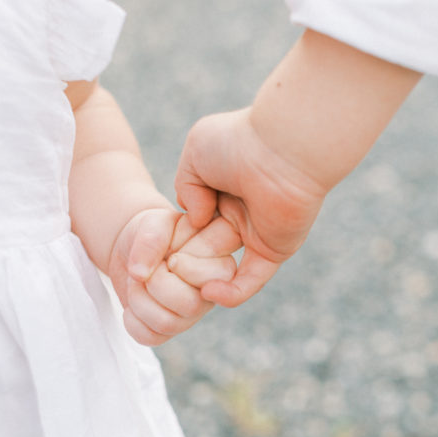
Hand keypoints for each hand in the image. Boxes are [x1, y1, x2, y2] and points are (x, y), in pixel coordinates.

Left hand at [109, 208, 238, 345]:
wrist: (134, 249)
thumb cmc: (154, 233)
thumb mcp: (154, 223)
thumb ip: (153, 238)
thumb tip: (140, 274)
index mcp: (221, 265)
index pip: (213, 279)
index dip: (183, 267)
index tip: (171, 255)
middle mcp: (213, 293)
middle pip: (190, 305)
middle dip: (156, 283)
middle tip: (150, 267)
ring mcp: (192, 315)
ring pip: (167, 324)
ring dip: (139, 299)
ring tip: (139, 281)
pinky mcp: (169, 330)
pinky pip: (150, 337)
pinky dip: (131, 319)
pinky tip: (134, 301)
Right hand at [172, 108, 327, 307]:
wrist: (282, 151)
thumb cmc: (238, 143)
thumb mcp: (195, 156)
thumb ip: (186, 188)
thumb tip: (195, 222)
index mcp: (222, 189)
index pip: (192, 222)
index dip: (174, 236)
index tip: (155, 246)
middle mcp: (239, 212)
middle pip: (203, 248)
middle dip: (182, 260)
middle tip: (163, 267)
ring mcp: (257, 234)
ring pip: (222, 267)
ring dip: (199, 277)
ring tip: (180, 279)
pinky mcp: (274, 251)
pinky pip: (250, 280)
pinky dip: (230, 293)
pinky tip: (209, 293)